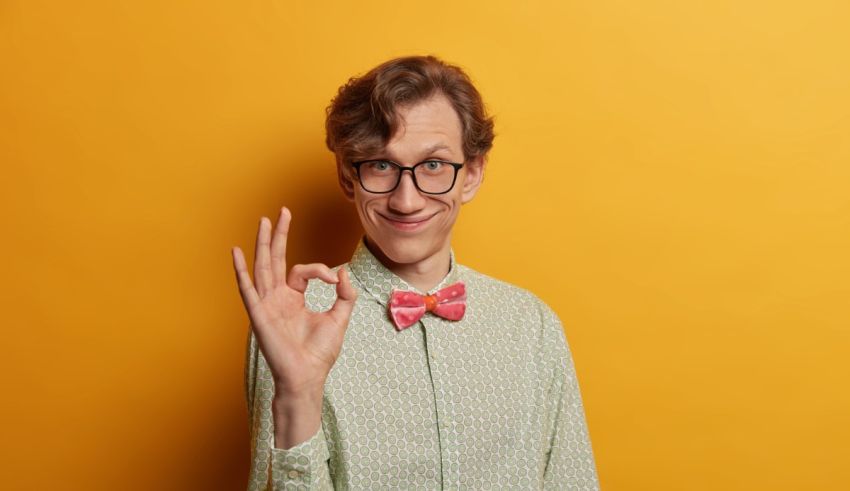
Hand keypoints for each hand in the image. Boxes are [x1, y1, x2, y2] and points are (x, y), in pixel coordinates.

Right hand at [231, 206, 356, 398]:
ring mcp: (266, 304)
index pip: (302, 270)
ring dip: (263, 244)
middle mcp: (277, 298)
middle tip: (283, 211)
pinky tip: (236, 253)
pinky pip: (247, 289)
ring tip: (264, 221)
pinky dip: (241, 271)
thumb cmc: (319, 353)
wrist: (307, 376)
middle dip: (280, 235)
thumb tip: (343, 271)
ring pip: (263, 267)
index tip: (335, 279)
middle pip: (276, 259)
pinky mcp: (259, 314)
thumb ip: (345, 294)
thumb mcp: (339, 318)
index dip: (320, 270)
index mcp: (293, 298)